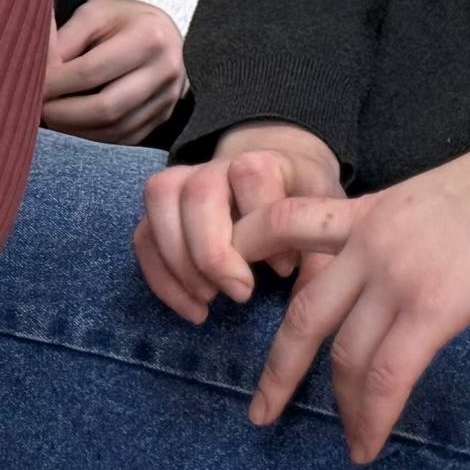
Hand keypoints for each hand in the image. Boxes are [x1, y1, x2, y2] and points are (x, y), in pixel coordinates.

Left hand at [43, 0, 185, 142]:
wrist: (162, 30)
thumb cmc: (121, 19)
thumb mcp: (93, 13)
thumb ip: (65, 40)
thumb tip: (39, 73)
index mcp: (148, 37)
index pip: (92, 71)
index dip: (58, 84)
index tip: (35, 87)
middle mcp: (165, 70)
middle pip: (106, 108)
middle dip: (65, 114)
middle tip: (40, 109)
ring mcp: (168, 98)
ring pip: (115, 129)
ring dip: (77, 130)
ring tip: (54, 118)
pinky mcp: (164, 117)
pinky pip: (124, 138)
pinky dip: (95, 137)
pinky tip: (75, 126)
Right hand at [133, 122, 343, 319]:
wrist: (279, 175)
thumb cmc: (303, 205)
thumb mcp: (326, 224)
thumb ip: (322, 260)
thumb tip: (312, 306)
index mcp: (266, 161)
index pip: (252, 174)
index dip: (262, 221)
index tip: (283, 269)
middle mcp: (218, 165)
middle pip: (199, 192)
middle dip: (213, 250)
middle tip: (241, 292)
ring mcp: (183, 181)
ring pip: (160, 200)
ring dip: (179, 260)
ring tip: (209, 299)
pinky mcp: (162, 209)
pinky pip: (143, 235)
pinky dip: (160, 277)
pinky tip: (193, 308)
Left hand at [230, 118, 469, 463]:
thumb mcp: (421, 200)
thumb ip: (390, 236)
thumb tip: (384, 285)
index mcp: (363, 211)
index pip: (281, 225)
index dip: (248, 255)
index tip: (233, 292)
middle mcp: (368, 242)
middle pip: (304, 315)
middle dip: (278, 370)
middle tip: (260, 409)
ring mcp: (397, 275)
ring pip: (345, 355)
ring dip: (341, 408)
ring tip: (346, 440)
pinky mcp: (434, 306)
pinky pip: (387, 375)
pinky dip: (373, 417)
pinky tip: (370, 442)